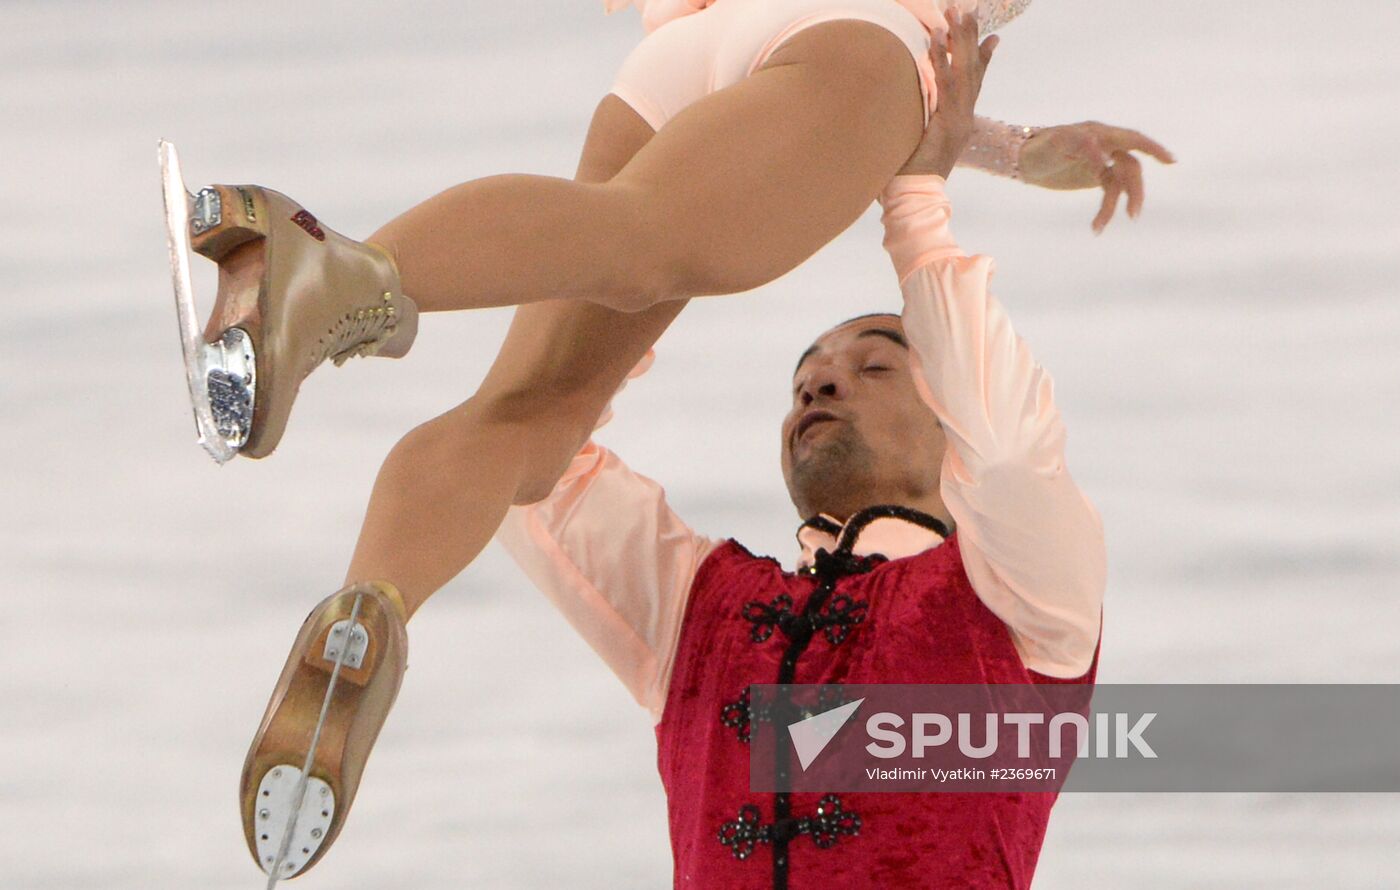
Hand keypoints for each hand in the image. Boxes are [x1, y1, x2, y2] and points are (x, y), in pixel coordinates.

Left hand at [897, 7, 998, 177]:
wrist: (915, 198)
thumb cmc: (910, 174)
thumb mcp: (919, 142)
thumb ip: (922, 125)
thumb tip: (914, 117)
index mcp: (960, 122)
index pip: (974, 83)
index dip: (983, 59)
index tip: (993, 37)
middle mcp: (964, 118)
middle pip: (973, 70)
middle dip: (971, 38)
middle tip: (969, 9)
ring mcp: (959, 120)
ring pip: (964, 72)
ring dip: (960, 40)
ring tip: (957, 13)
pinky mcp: (949, 123)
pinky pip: (947, 85)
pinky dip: (943, 61)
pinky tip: (938, 39)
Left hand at [1018, 121, 1175, 232]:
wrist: (1023, 160)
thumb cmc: (1039, 147)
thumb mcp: (1056, 144)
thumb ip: (1081, 145)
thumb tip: (1105, 157)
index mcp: (1100, 133)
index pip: (1132, 139)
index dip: (1153, 149)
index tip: (1171, 161)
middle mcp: (1105, 146)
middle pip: (1130, 168)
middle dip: (1134, 192)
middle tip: (1133, 214)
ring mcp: (1102, 162)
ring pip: (1119, 185)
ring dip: (1113, 207)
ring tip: (1098, 228)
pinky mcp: (1095, 177)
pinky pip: (1109, 193)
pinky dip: (1105, 210)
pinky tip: (1096, 227)